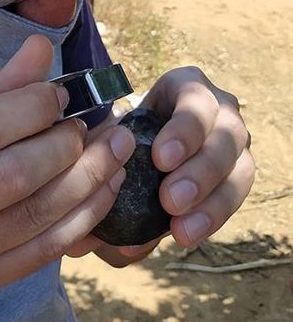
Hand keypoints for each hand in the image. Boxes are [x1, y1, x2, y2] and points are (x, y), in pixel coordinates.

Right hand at [0, 35, 134, 318]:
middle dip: (64, 146)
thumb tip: (42, 47)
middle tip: (91, 126)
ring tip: (113, 151)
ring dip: (87, 180)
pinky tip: (104, 190)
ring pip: (31, 217)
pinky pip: (40, 252)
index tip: (61, 96)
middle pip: (9, 176)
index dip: (31, 108)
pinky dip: (81, 217)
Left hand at [65, 66, 254, 264]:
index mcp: (186, 86)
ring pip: (241, 168)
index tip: (160, 159)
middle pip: (226, 135)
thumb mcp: (111, 139)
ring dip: (212, 201)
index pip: (195, 99)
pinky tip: (187, 235)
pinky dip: (213, 217)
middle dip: (200, 170)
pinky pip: (236, 195)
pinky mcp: (240, 170)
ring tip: (180, 229)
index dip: (184, 129)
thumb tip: (82, 226)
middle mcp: (220, 109)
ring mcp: (235, 140)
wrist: (147, 144)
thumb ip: (99, 164)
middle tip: (170, 201)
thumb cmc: (125, 134)